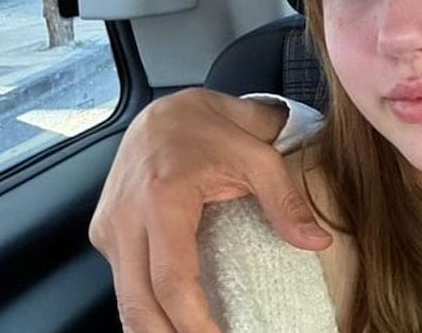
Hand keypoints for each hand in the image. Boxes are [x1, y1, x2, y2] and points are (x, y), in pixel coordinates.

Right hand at [89, 88, 331, 331]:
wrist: (168, 109)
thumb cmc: (212, 129)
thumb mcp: (258, 155)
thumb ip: (286, 200)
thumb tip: (317, 242)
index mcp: (162, 198)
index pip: (171, 279)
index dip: (193, 321)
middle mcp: (125, 216)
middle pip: (137, 304)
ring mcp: (108, 226)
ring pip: (124, 300)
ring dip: (155, 328)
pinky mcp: (104, 232)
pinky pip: (122, 283)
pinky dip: (145, 308)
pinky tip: (173, 320)